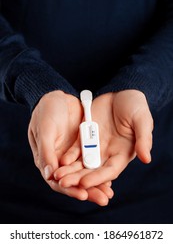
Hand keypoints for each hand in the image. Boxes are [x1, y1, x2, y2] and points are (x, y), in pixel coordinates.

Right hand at [28, 90, 112, 204]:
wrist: (56, 96)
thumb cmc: (46, 111)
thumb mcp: (45, 129)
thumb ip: (47, 150)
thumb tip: (50, 174)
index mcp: (46, 159)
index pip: (57, 181)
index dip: (69, 189)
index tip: (83, 194)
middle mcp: (59, 160)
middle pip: (74, 180)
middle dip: (88, 190)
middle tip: (103, 199)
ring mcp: (72, 153)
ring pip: (85, 172)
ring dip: (96, 182)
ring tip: (109, 192)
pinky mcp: (83, 145)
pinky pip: (92, 159)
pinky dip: (99, 167)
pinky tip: (110, 176)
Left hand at [55, 90, 152, 189]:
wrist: (121, 92)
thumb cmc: (136, 107)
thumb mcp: (142, 121)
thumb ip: (143, 139)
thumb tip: (146, 158)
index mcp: (122, 154)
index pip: (109, 170)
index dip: (97, 178)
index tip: (84, 183)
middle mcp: (107, 153)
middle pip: (91, 170)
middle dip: (78, 178)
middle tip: (63, 183)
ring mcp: (95, 145)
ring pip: (81, 162)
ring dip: (69, 170)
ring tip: (56, 175)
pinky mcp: (85, 136)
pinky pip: (75, 148)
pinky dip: (68, 155)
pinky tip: (59, 160)